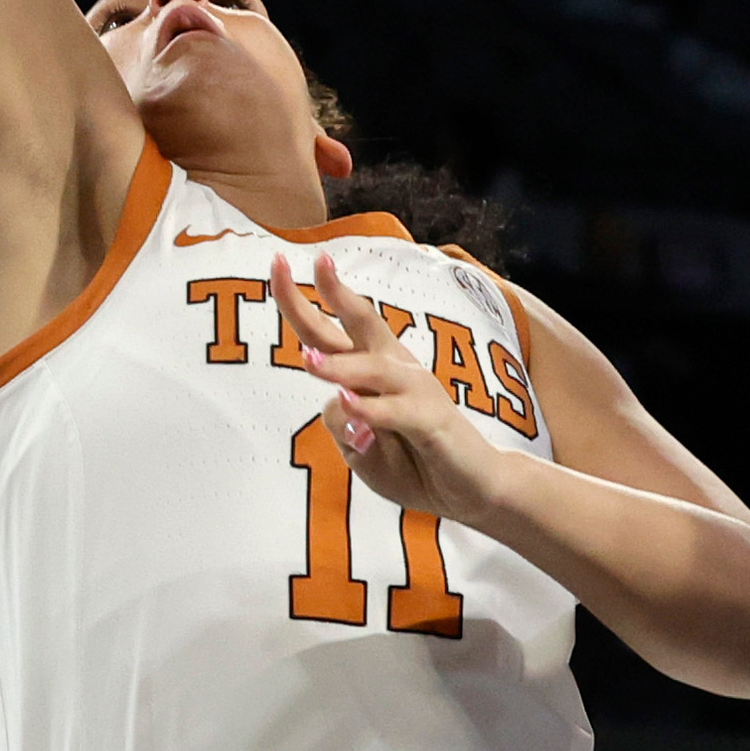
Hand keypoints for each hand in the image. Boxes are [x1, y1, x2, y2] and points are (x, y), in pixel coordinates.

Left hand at [273, 252, 515, 524]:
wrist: (470, 487)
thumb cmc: (414, 462)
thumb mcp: (362, 454)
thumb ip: (343, 429)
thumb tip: (339, 404)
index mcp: (371, 371)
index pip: (329, 330)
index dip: (301, 300)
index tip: (279, 263)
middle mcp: (393, 370)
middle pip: (359, 322)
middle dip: (328, 293)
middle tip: (292, 268)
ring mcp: (415, 392)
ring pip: (373, 369)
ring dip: (339, 365)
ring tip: (308, 361)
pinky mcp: (431, 421)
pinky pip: (396, 413)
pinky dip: (371, 410)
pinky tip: (349, 404)